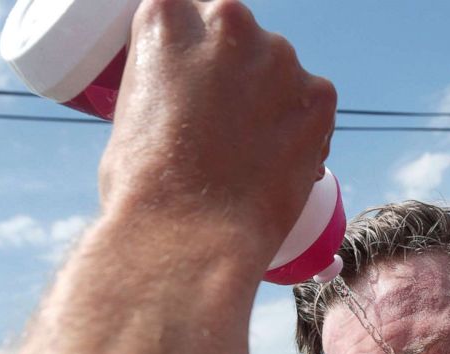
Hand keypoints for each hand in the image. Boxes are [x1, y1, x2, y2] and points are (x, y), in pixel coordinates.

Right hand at [98, 0, 336, 261]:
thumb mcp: (131, 111)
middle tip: (225, 121)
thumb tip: (182, 96)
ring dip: (271, 99)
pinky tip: (281, 162)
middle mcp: (227, 21)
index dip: (197, 48)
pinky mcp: (319, 95)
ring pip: (280, 69)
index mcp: (167, 15)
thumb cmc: (145, 189)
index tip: (199, 77)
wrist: (191, 236)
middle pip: (238, 33)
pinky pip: (314, 102)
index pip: (192, 12)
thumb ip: (162, 81)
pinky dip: (305, 128)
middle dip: (235, 71)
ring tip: (251, 153)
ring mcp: (279, 57)